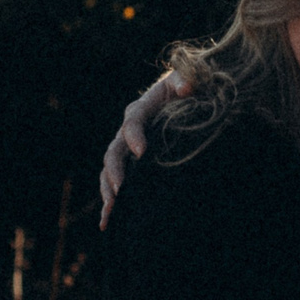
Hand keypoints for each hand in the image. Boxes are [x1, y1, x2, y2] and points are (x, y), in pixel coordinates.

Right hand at [99, 74, 186, 226]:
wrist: (190, 93)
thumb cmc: (192, 84)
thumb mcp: (192, 76)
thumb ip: (188, 79)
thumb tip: (188, 87)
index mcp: (142, 108)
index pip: (133, 121)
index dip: (135, 136)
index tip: (142, 152)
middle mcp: (130, 129)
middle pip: (114, 151)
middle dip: (115, 171)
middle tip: (120, 190)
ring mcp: (128, 147)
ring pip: (110, 170)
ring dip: (108, 190)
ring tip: (111, 211)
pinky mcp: (133, 162)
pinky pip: (116, 181)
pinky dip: (111, 201)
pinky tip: (107, 223)